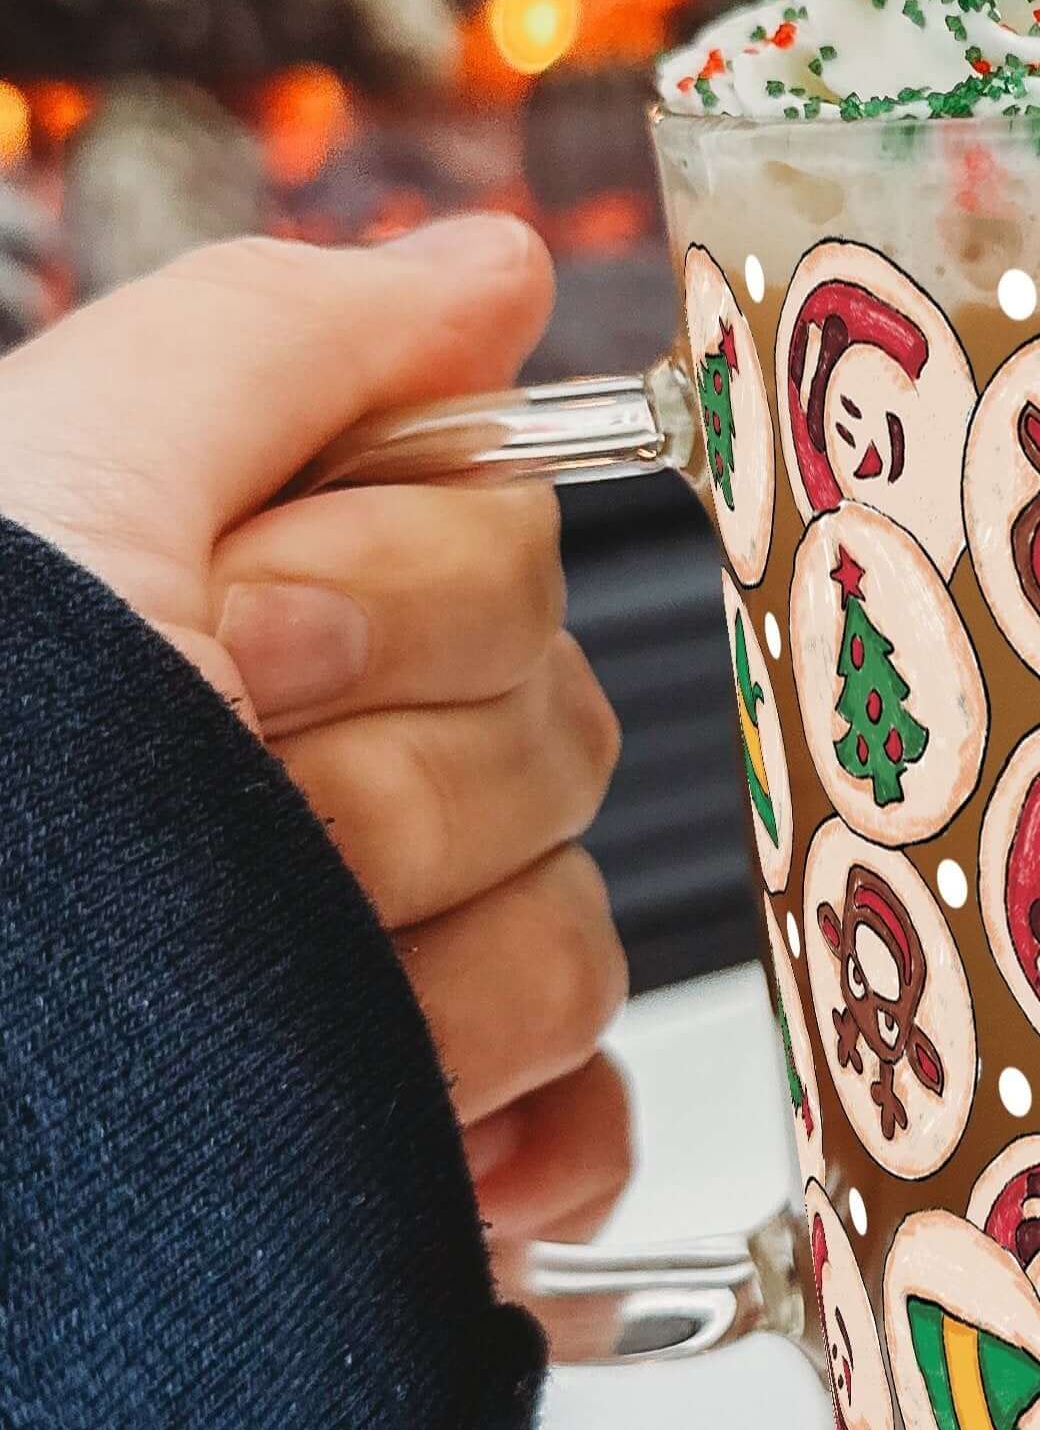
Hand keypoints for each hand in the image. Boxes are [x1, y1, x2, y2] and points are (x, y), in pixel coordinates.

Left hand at [0, 219, 633, 1242]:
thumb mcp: (66, 479)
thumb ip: (287, 339)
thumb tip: (496, 266)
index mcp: (262, 619)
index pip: (510, 551)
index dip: (403, 594)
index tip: (241, 634)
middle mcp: (327, 789)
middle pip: (559, 741)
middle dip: (392, 795)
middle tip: (223, 820)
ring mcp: (380, 988)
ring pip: (572, 943)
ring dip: (431, 994)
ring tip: (251, 1032)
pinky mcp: (415, 1159)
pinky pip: (583, 1127)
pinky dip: (532, 1147)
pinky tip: (431, 1163)